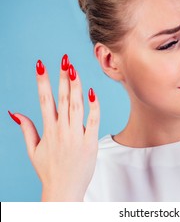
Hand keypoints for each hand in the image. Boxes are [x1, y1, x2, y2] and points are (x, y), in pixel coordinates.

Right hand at [8, 55, 99, 200]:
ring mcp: (76, 135)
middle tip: (64, 59)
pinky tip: (92, 92)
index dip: (43, 81)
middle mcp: (61, 130)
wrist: (64, 190)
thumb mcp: (33, 150)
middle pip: (62, 99)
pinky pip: (93, 120)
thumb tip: (15, 112)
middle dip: (62, 78)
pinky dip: (93, 106)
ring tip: (74, 69)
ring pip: (76, 106)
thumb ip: (27, 129)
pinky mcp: (90, 142)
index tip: (41, 64)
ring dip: (76, 87)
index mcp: (48, 130)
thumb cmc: (49, 171)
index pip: (44, 100)